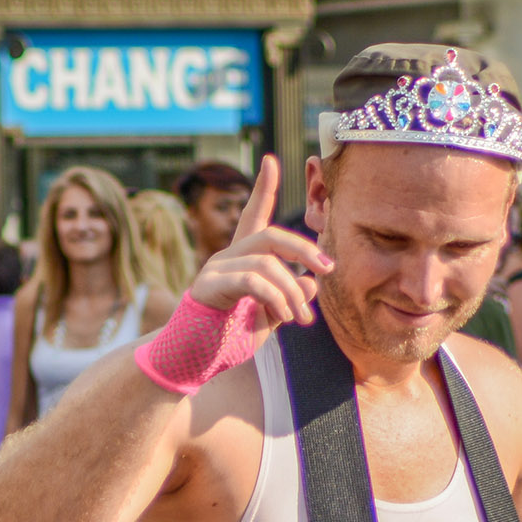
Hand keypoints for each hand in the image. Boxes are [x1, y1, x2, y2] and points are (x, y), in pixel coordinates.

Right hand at [181, 157, 329, 334]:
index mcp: (242, 260)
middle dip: (304, 249)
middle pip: (270, 236)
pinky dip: (277, 298)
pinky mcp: (209, 286)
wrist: (194, 361)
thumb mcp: (269, 318)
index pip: (253, 216)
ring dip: (293, 291)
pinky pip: (252, 281)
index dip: (263, 188)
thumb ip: (289, 299)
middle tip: (328, 269)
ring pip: (267, 263)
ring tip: (302, 318)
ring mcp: (215, 269)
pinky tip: (284, 317)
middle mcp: (227, 257)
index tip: (271, 160)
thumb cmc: (228, 340)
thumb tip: (312, 283)